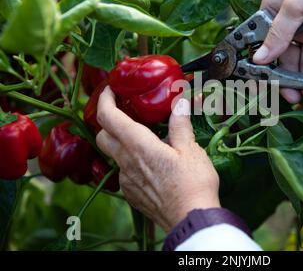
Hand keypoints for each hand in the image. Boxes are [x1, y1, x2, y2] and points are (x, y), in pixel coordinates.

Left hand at [96, 86, 219, 231]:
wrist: (191, 219)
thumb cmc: (193, 183)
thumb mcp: (190, 148)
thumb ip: (180, 124)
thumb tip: (180, 102)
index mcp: (138, 146)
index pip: (109, 117)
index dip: (105, 99)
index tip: (109, 89)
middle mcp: (126, 162)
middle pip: (103, 136)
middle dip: (108, 120)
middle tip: (124, 111)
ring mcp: (127, 180)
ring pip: (114, 155)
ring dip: (122, 142)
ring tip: (144, 139)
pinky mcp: (132, 194)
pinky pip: (124, 172)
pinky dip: (132, 162)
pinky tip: (151, 164)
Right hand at [253, 0, 302, 103]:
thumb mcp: (296, 7)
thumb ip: (277, 34)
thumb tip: (258, 59)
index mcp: (274, 10)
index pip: (265, 43)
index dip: (267, 65)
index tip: (269, 85)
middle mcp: (289, 23)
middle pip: (286, 57)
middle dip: (292, 78)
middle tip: (296, 97)